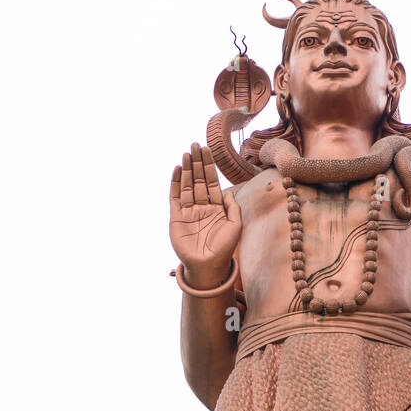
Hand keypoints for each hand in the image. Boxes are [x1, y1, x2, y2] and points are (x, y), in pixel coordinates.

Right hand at [169, 142, 240, 277]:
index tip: (207, 150)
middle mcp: (202, 207)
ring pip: (187, 185)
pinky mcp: (176, 218)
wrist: (208, 266)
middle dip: (198, 162)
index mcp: (216, 208)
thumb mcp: (235, 226)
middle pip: (199, 180)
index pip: (212, 182)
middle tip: (195, 144)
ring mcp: (188, 212)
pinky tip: (178, 169)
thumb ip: (233, 207)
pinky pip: (175, 197)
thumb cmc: (224, 249)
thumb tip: (227, 191)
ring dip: (187, 169)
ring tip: (187, 153)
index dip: (209, 166)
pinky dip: (175, 182)